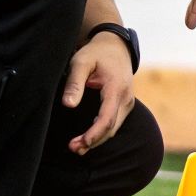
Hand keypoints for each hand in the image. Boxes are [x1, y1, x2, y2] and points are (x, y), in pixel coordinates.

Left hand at [63, 33, 137, 154]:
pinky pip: (115, 123)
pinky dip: (102, 133)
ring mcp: (127, 102)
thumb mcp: (81, 62)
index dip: (94, 134)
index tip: (81, 143)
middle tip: (73, 149)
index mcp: (116, 88)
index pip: (107, 118)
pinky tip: (88, 139)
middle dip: (93, 141)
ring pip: (114, 128)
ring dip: (97, 139)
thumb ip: (74, 83)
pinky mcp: (124, 104)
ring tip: (77, 147)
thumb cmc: (96, 53)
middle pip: (111, 128)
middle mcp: (125, 98)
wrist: (115, 46)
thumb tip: (68, 105)